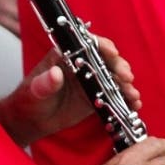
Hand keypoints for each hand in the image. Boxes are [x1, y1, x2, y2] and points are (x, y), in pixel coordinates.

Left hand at [0, 35, 139, 141]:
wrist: (32, 120)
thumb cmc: (29, 99)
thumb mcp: (34, 90)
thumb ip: (45, 82)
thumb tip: (55, 73)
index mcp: (67, 55)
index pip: (88, 44)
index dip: (102, 46)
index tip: (113, 52)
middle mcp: (83, 65)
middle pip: (107, 60)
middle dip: (120, 66)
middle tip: (126, 77)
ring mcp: (92, 81)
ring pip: (114, 77)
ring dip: (126, 84)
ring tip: (133, 95)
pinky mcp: (97, 96)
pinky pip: (115, 95)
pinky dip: (126, 99)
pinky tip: (135, 104)